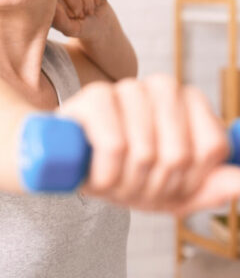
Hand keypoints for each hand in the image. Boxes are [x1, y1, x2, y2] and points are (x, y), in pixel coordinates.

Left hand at [52, 0, 108, 40]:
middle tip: (83, 15)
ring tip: (89, 11)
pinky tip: (96, 2)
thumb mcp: (71, 29)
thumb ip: (60, 21)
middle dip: (77, 3)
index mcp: (46, 3)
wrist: (99, 22)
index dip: (66, 8)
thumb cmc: (81, 26)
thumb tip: (55, 6)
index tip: (75, 18)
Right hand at [59, 74, 239, 217]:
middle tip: (131, 189)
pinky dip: (106, 174)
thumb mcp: (173, 190)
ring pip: (145, 151)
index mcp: (189, 102)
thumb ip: (212, 186)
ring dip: (126, 184)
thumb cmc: (123, 172)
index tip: (167, 187)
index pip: (211, 147)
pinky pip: (115, 144)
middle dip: (154, 186)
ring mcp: (128, 88)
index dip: (189, 180)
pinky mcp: (95, 95)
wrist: (66, 162)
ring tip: (110, 184)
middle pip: (179, 154)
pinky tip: (95, 177)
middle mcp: (162, 87)